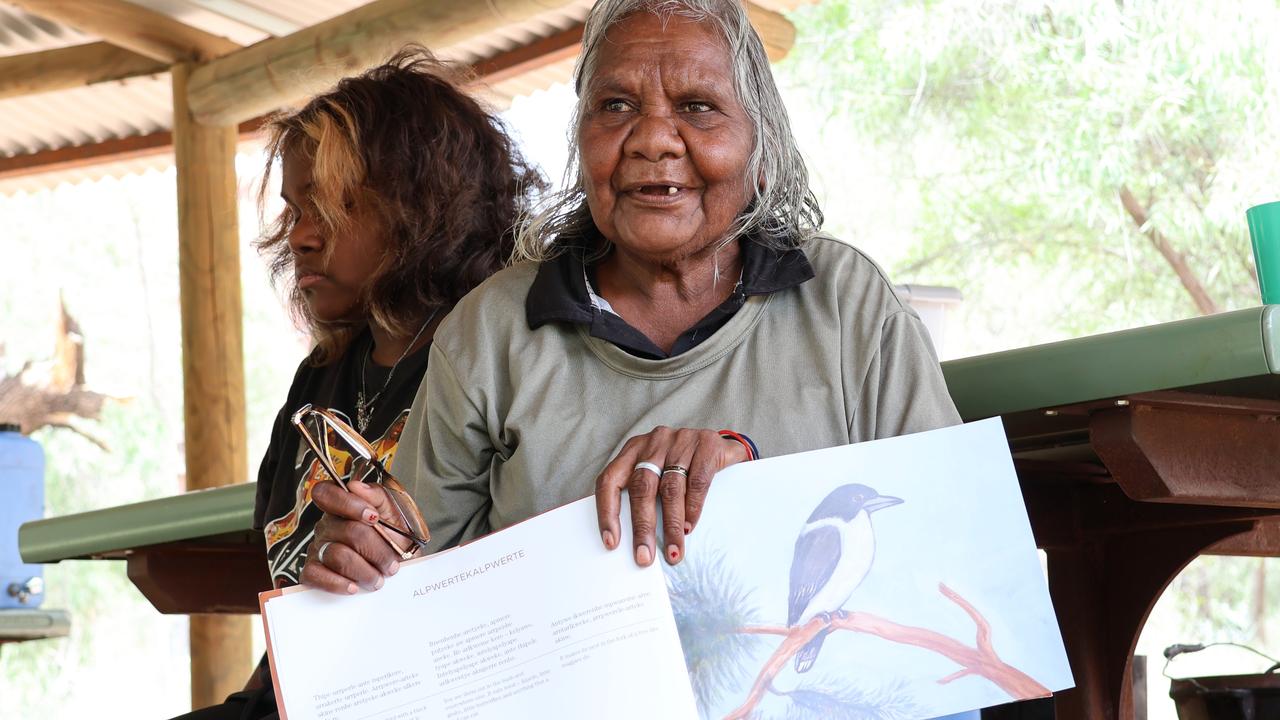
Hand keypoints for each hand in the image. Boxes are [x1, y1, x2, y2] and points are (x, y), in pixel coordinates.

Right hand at [300, 481, 408, 593]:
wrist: (400, 567)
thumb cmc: (396, 538)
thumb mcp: (395, 513)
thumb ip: (378, 496)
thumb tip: (356, 486)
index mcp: (343, 508)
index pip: (326, 493)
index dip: (347, 503)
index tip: (373, 517)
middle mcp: (327, 526)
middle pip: (348, 532)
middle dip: (375, 550)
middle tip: (390, 564)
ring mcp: (318, 549)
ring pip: (337, 556)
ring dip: (363, 571)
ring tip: (378, 579)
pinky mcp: (312, 571)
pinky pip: (314, 575)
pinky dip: (336, 583)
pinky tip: (353, 587)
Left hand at [595, 427, 748, 567]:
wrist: (723, 444)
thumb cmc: (684, 465)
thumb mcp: (658, 472)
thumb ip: (643, 495)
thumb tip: (631, 539)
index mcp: (634, 449)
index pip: (610, 480)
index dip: (607, 512)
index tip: (611, 542)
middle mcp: (654, 442)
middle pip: (642, 487)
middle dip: (642, 527)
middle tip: (644, 556)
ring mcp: (681, 440)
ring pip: (670, 488)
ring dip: (671, 525)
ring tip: (673, 551)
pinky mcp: (708, 444)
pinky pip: (697, 481)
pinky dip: (693, 508)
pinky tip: (689, 527)